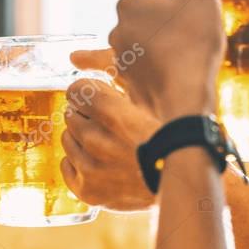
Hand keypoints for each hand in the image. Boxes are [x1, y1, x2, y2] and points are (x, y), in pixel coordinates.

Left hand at [61, 66, 160, 210]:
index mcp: (114, 115)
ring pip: (67, 139)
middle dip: (86, 114)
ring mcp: (90, 169)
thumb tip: (75, 58)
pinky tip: (95, 161)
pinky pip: (66, 165)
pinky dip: (76, 162)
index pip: (76, 90)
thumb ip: (118, 80)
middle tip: (106, 123)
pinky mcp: (88, 190)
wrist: (182, 184)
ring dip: (81, 137)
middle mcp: (97, 141)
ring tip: (104, 143)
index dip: (88, 90)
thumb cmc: (171, 139)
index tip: (95, 94)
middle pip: (71, 114)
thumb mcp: (151, 100)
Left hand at [102, 0, 224, 121]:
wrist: (184, 93)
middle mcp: (117, 32)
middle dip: (165, 26)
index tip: (190, 13)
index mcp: (129, 5)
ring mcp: (121, 62)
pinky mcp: (129, 87)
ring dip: (158, 50)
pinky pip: (141, 76)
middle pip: (147, 22)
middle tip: (189, 35)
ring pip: (142, 49)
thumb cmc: (191, 42)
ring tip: (180, 55)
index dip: (177, 2)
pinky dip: (152, 74)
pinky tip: (166, 75)